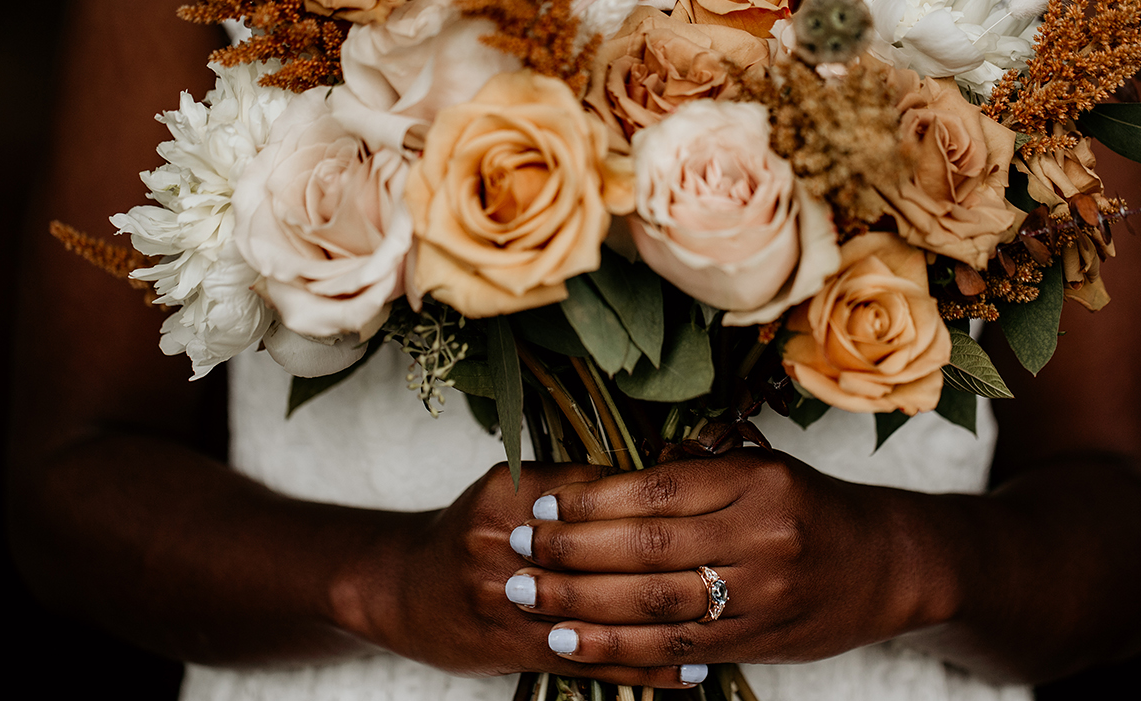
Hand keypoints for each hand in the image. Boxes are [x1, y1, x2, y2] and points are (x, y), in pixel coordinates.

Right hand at [336, 460, 715, 687]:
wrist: (402, 586)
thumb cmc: (473, 531)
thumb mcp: (513, 487)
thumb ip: (577, 483)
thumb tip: (666, 470)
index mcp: (514, 492)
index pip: (603, 492)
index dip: (661, 502)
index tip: (713, 506)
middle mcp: (510, 542)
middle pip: (609, 551)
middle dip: (676, 557)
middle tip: (739, 559)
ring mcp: (513, 599)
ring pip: (607, 610)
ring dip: (672, 618)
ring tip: (729, 620)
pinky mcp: (516, 648)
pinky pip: (593, 661)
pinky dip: (645, 668)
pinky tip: (689, 671)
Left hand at [501, 449, 944, 670]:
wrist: (888, 564)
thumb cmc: (812, 506)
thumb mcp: (762, 468)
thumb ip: (694, 474)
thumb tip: (603, 482)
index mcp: (756, 481)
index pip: (657, 490)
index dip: (592, 500)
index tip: (542, 502)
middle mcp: (761, 536)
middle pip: (648, 549)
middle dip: (572, 552)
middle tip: (517, 550)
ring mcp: (762, 593)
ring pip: (655, 604)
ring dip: (582, 606)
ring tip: (528, 601)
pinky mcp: (758, 639)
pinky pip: (677, 649)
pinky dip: (620, 651)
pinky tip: (574, 646)